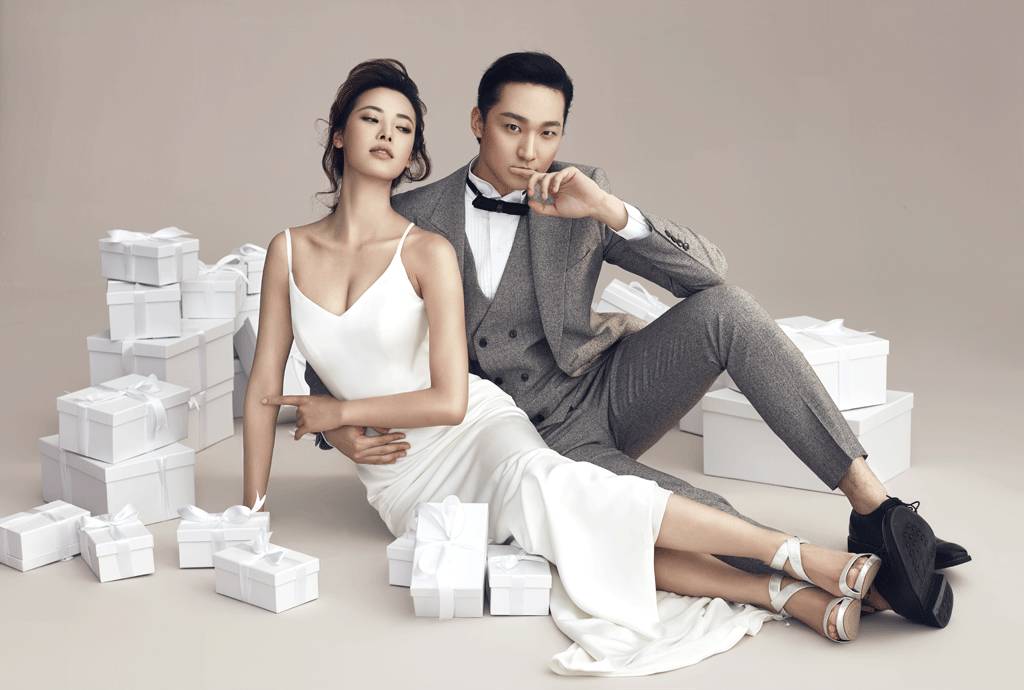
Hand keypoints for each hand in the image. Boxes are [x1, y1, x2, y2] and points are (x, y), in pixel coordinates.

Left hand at [262, 394, 341, 439]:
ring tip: (317, 420)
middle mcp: (302, 409)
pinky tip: (297, 437)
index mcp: (304, 399)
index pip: (285, 399)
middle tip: (315, 415)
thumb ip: (309, 400)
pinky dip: (298, 435)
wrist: (341, 412)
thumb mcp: (319, 397)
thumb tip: (305, 404)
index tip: (263, 400)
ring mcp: (304, 418)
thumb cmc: (333, 405)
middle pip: (296, 415)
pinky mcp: (308, 427)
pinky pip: (299, 432)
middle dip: (303, 416)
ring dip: (306, 423)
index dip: (273, 400)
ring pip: (299, 423)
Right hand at [322, 426, 409, 464]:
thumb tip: (387, 430)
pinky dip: (384, 461)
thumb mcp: (358, 422)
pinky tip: (392, 460)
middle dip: (397, 448)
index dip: (393, 438)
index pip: (381, 441)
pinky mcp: (358, 460)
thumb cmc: (344, 425)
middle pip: (383, 451)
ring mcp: (358, 458)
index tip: (402, 435)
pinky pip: (373, 462)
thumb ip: (373, 425)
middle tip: (407, 446)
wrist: (331, 433)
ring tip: (403, 453)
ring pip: (380, 459)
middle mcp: (359, 453)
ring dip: (393, 456)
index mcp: (359, 443)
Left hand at [509, 165, 623, 226]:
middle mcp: (555, 179)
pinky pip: (559, 174)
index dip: (523, 174)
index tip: (510, 170)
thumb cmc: (576, 208)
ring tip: (545, 197)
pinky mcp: (571, 172)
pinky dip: (555, 182)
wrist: (592, 207)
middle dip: (531, 182)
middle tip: (529, 191)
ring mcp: (563, 175)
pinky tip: (555, 191)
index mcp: (551, 186)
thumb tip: (529, 202)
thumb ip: (542, 208)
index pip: (535, 178)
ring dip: (543, 187)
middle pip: (538, 175)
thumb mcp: (556, 211)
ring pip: (547, 176)